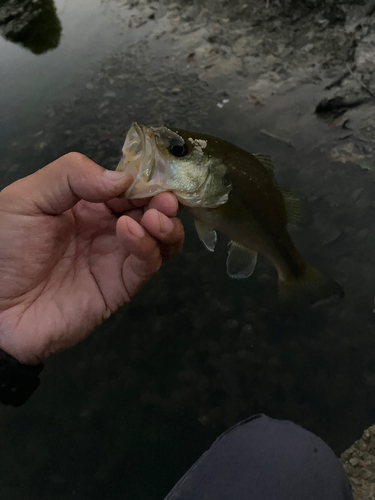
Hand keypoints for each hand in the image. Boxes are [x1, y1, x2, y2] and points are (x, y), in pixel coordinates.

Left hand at [0, 153, 183, 363]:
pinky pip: (145, 265)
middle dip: (162, 202)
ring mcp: (116, 258)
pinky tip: (131, 231)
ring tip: (156, 216)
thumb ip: (71, 176)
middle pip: (150, 212)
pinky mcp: (120, 287)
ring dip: (165, 225)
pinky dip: (147, 246)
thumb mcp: (28, 198)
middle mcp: (108, 229)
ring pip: (159, 240)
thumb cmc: (5, 247)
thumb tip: (123, 179)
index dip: (143, 180)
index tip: (153, 175)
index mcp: (88, 204)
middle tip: (166, 198)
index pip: (128, 187)